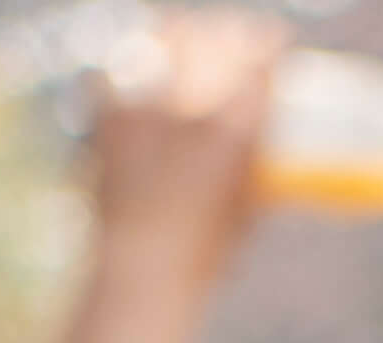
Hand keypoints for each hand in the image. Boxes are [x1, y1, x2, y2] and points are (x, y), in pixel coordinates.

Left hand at [79, 9, 280, 289]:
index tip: (274, 41)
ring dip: (182, 35)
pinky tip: (140, 74)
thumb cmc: (205, 252)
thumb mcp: (249, 203)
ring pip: (167, 35)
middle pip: (215, 34)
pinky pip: (121, 66)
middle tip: (232, 40)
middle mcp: (191, 103)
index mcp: (236, 126)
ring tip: (186, 39)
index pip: (261, 56)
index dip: (269, 44)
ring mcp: (145, 103)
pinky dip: (134, 66)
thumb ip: (254, 158)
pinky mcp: (109, 111)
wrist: (140, 269)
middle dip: (228, 33)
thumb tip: (258, 132)